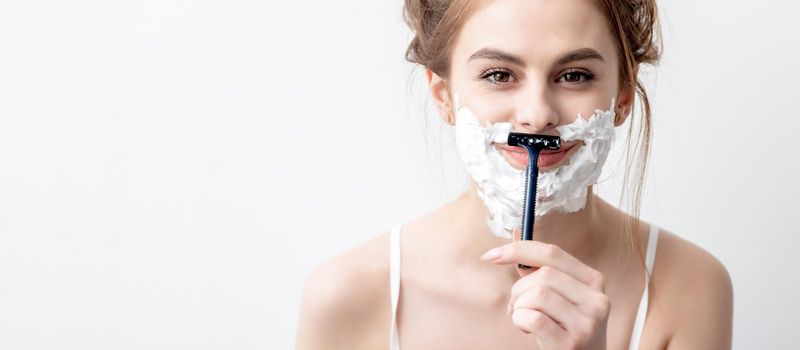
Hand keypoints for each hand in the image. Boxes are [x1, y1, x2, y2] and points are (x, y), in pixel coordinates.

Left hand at [481, 239, 609, 349]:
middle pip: (543, 274)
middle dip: (519, 289)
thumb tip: (514, 236)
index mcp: (594, 280)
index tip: (491, 255)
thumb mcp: (560, 297)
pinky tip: (527, 330)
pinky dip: (520, 321)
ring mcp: (587, 323)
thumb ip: (538, 270)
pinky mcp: (571, 343)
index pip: (553, 253)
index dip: (518, 250)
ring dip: (519, 306)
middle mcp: (596, 300)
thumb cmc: (565, 327)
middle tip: (518, 305)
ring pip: (536, 294)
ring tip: (524, 318)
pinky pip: (532, 318)